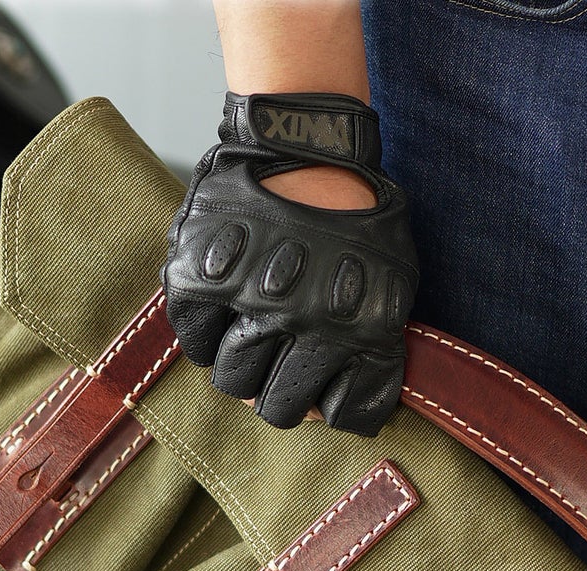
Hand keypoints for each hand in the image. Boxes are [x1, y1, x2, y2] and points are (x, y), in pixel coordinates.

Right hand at [162, 92, 418, 436]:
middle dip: (279, 398)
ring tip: (247, 340)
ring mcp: (250, 298)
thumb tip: (325, 408)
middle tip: (275, 377)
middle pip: (279, 408)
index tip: (322, 400)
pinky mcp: (201, 278)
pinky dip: (204, 336)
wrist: (307, 140)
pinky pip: (194, 341)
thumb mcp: (392, 277)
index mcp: (359, 326)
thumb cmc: (355, 212)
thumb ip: (370, 345)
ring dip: (239, 367)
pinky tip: (220, 316)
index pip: (344, 413)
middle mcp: (305, 320)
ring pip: (233, 380)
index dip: (330, 411)